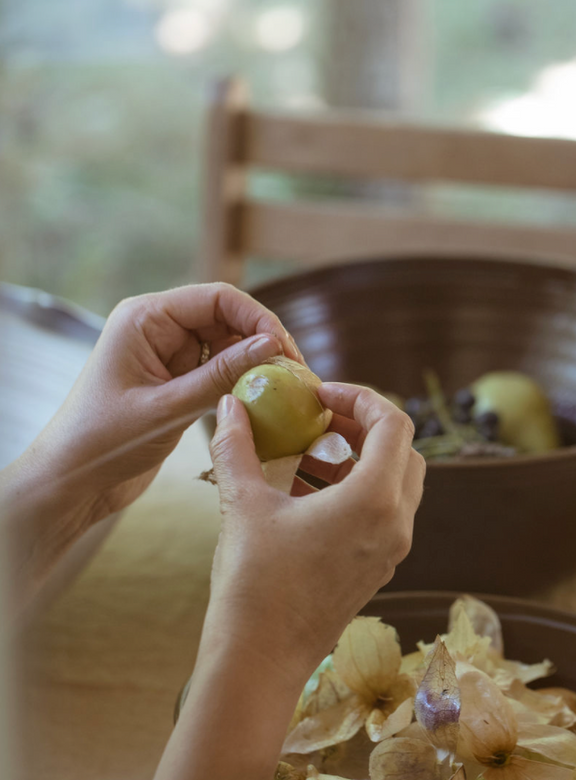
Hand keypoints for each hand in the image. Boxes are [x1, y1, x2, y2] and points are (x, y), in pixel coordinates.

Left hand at [11, 282, 299, 526]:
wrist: (73, 482)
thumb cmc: (104, 442)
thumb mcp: (167, 408)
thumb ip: (220, 375)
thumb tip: (272, 345)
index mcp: (146, 318)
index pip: (216, 298)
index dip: (258, 318)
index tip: (287, 351)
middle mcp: (158, 329)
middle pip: (227, 319)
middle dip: (263, 342)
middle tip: (297, 375)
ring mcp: (168, 357)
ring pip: (227, 347)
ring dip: (255, 366)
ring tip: (288, 391)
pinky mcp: (175, 384)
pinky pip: (218, 373)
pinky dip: (241, 385)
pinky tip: (264, 404)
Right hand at [202, 382, 425, 684]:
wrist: (260, 660)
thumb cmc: (254, 585)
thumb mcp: (242, 505)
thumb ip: (237, 447)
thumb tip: (228, 406)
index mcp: (374, 501)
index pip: (394, 424)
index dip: (360, 397)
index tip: (319, 394)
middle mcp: (395, 525)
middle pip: (403, 452)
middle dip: (364, 426)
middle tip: (319, 419)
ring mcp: (391, 551)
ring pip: (395, 485)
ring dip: (360, 459)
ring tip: (308, 454)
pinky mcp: (377, 570)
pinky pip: (382, 515)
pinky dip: (356, 492)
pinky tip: (305, 493)